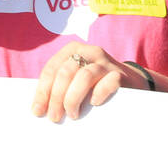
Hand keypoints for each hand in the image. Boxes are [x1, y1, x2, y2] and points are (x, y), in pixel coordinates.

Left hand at [30, 43, 153, 121]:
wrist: (129, 83)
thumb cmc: (94, 84)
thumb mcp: (74, 79)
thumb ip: (59, 85)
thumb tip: (39, 108)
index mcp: (73, 50)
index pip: (52, 69)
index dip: (43, 91)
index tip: (38, 111)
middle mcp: (90, 52)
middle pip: (66, 73)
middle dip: (56, 98)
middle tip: (55, 117)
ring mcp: (106, 62)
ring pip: (84, 76)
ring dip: (73, 99)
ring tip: (73, 115)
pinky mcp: (121, 74)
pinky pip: (108, 82)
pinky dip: (98, 94)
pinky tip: (94, 104)